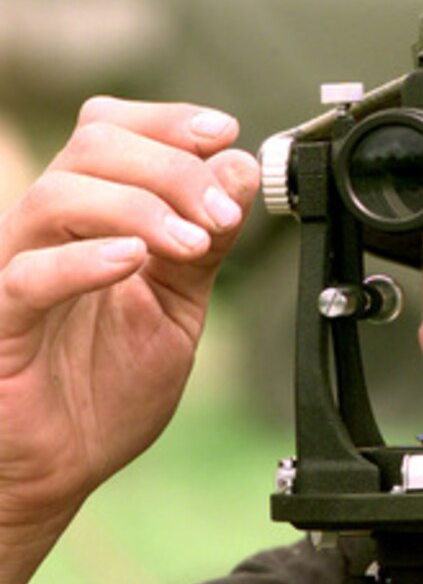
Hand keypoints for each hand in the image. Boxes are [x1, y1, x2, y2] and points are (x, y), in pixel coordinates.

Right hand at [0, 97, 259, 583]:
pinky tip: (134, 261)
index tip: (223, 133)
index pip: (112, 128)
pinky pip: (28, 274)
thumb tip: (238, 167)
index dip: (167, 120)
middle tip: (221, 214)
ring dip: (141, 207)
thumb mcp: (179, 301)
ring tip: (193, 242)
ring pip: (60, 195)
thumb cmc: (111, 381)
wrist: (66, 463)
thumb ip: (208, 239)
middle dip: (173, 168)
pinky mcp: (2, 322)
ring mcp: (18, 269)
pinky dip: (86, 259)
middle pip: (94, 146)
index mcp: (91, 216)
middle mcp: (50, 230)